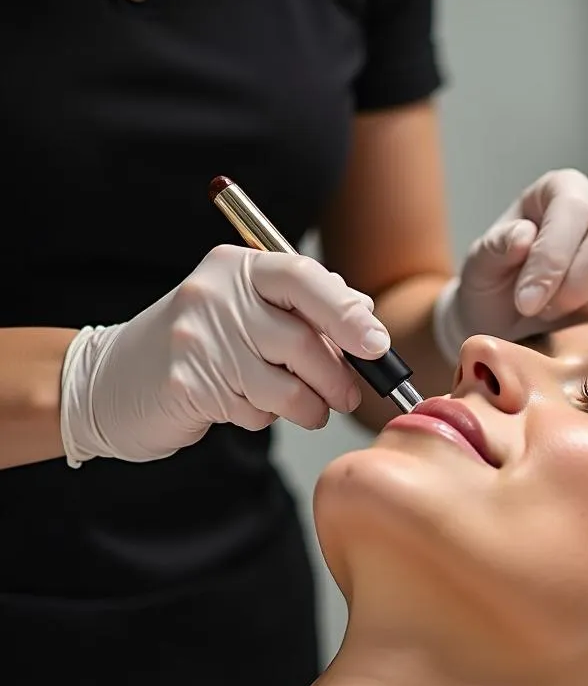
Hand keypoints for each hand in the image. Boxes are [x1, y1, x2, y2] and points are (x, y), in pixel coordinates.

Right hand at [60, 244, 389, 465]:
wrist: (112, 381)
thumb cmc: (200, 345)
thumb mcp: (247, 310)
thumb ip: (304, 308)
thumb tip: (366, 317)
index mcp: (236, 267)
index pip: (303, 278)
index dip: (347, 314)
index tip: (376, 345)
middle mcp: (214, 295)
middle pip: (302, 341)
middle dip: (338, 377)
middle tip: (348, 396)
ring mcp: (196, 340)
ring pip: (285, 385)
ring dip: (309, 407)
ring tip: (308, 409)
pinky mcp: (187, 385)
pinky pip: (255, 411)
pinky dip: (265, 418)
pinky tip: (247, 407)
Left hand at [433, 169, 587, 363]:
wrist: (501, 325)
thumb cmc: (489, 288)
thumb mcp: (478, 268)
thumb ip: (496, 248)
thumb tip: (525, 235)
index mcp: (554, 191)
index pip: (571, 206)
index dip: (553, 256)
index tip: (526, 300)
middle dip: (577, 280)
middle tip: (539, 309)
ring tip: (551, 313)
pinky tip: (574, 317)